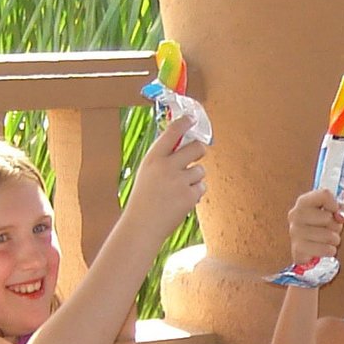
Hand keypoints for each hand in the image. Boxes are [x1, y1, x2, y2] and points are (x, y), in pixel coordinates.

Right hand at [124, 115, 208, 237]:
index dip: (184, 123)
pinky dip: (195, 193)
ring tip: (179, 189)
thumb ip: (163, 158)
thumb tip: (182, 143)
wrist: (143, 225)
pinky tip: (180, 200)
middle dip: (200, 150)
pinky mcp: (189, 196)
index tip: (191, 118)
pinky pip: (201, 187)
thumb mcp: (147, 172)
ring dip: (194, 178)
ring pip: (200, 170)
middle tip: (197, 153)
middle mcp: (167, 167)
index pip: (172, 133)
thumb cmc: (144, 199)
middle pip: (196, 147)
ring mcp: (179, 181)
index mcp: (154, 158)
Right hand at [287, 188, 343, 263]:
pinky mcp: (298, 250)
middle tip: (329, 229)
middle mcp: (296, 215)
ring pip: (329, 236)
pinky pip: (326, 250)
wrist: (306, 248)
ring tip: (326, 239)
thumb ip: (341, 209)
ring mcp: (295, 232)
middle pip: (328, 217)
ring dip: (334, 240)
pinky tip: (323, 248)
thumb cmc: (321, 226)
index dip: (335, 204)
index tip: (334, 212)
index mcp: (303, 201)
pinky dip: (329, 251)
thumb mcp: (332, 213)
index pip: (325, 194)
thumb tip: (340, 217)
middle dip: (335, 226)